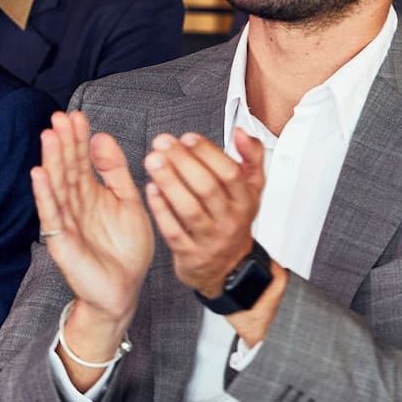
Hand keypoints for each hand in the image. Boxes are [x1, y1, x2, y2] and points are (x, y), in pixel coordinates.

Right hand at [31, 111, 153, 332]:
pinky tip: (39, 174)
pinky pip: (51, 213)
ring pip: (57, 185)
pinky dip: (45, 194)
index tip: (77, 116)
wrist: (123, 290)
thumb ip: (116, 171)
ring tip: (49, 136)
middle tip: (59, 117)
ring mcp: (66, 220)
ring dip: (52, 160)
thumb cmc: (126, 250)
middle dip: (64, 143)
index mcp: (91, 193)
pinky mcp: (61, 239)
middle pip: (67, 168)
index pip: (82, 160)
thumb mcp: (128, 201)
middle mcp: (75, 203)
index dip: (79, 139)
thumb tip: (101, 137)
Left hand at [141, 130, 264, 296]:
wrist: (228, 269)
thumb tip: (242, 133)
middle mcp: (229, 220)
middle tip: (162, 143)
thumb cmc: (233, 222)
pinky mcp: (190, 254)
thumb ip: (251, 158)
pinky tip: (151, 190)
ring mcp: (210, 239)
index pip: (230, 173)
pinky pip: (174, 231)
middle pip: (207, 188)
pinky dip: (161, 210)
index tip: (187, 138)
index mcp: (245, 201)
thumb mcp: (250, 191)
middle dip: (182, 161)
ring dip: (169, 182)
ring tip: (152, 161)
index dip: (208, 153)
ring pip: (189, 209)